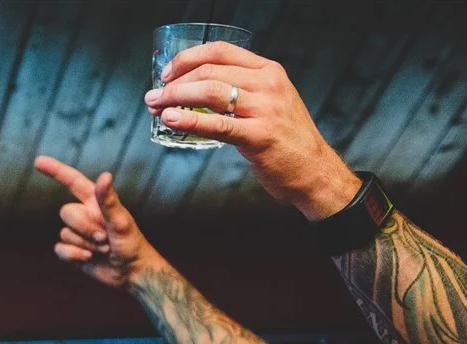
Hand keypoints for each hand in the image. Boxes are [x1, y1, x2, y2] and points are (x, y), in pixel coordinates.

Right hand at [33, 158, 160, 288]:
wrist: (130, 272)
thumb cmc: (132, 244)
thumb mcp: (122, 221)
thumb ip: (109, 200)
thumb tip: (104, 175)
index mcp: (95, 202)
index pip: (72, 181)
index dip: (55, 170)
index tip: (38, 161)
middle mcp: (84, 214)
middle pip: (65, 212)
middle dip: (84, 228)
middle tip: (105, 238)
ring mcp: (77, 233)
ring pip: (63, 233)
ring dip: (84, 244)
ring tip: (103, 249)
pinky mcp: (72, 251)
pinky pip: (59, 249)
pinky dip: (74, 255)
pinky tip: (89, 258)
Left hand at [147, 44, 358, 218]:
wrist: (313, 168)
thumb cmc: (285, 137)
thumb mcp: (270, 101)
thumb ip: (241, 90)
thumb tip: (195, 91)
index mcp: (268, 70)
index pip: (220, 51)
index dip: (187, 59)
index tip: (166, 74)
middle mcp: (268, 84)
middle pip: (210, 71)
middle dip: (174, 83)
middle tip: (153, 96)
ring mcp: (266, 109)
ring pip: (211, 92)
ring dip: (176, 98)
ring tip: (156, 107)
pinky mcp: (260, 136)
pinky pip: (218, 125)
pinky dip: (189, 121)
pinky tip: (171, 119)